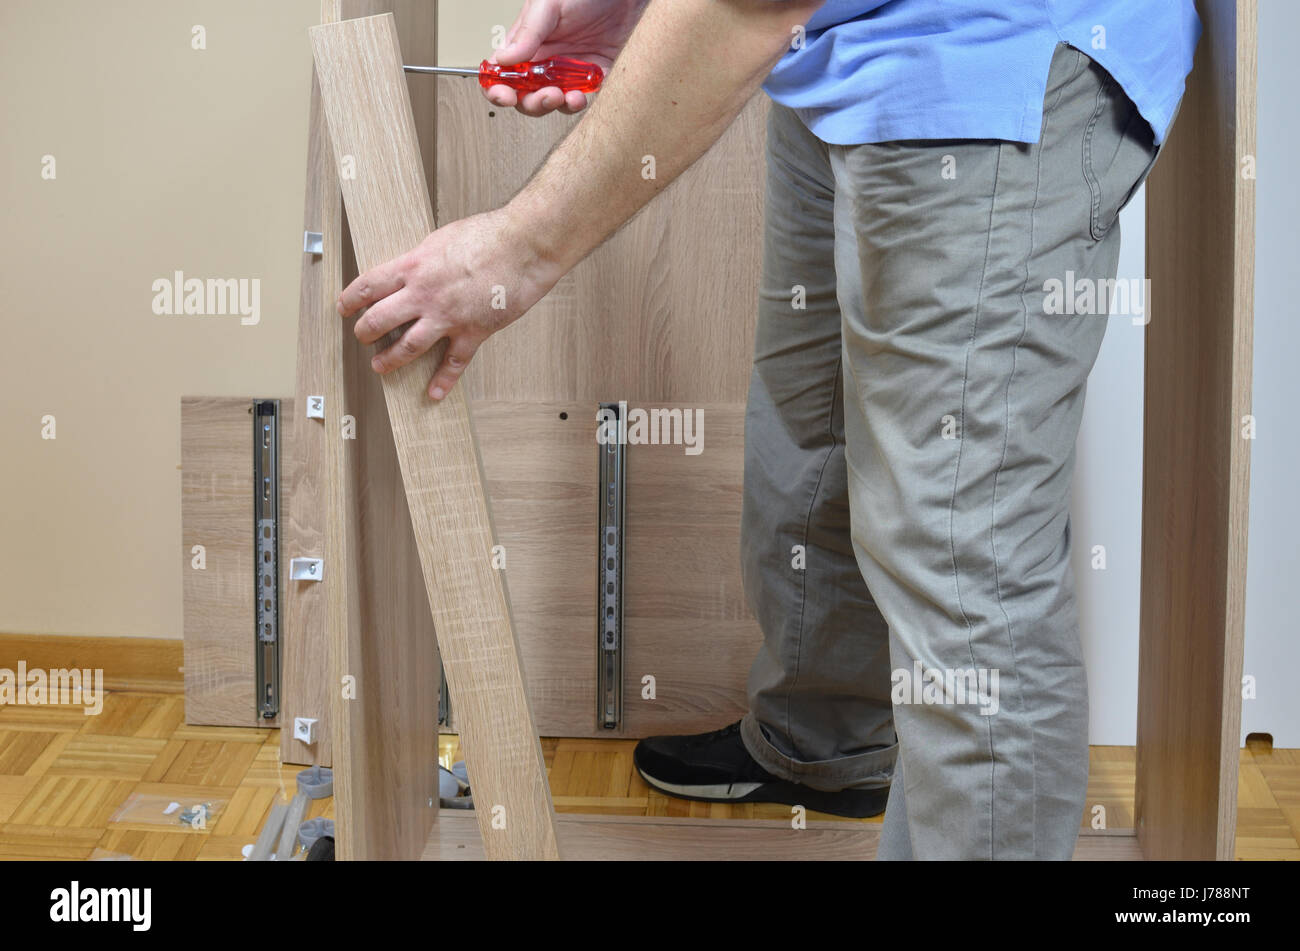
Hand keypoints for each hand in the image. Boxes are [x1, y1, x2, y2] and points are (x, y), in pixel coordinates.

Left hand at [336, 208, 557, 400]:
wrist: (523, 246)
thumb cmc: (488, 235)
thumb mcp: (442, 238)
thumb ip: (424, 257)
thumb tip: (414, 266)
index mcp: (414, 267)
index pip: (369, 286)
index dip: (350, 299)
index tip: (344, 307)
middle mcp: (424, 295)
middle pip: (380, 320)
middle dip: (364, 332)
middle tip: (361, 337)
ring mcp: (447, 317)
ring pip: (407, 347)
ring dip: (389, 360)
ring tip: (380, 367)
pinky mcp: (473, 332)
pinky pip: (453, 362)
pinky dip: (444, 381)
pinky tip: (434, 393)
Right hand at [485, 0, 645, 115]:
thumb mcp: (549, 5)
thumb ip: (527, 33)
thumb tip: (503, 59)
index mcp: (527, 41)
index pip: (503, 72)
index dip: (498, 88)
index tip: (504, 96)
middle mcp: (546, 58)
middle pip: (526, 94)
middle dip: (530, 103)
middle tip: (544, 96)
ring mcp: (568, 70)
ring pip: (553, 102)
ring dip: (554, 106)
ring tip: (561, 96)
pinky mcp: (593, 77)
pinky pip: (581, 99)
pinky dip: (578, 103)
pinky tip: (578, 96)